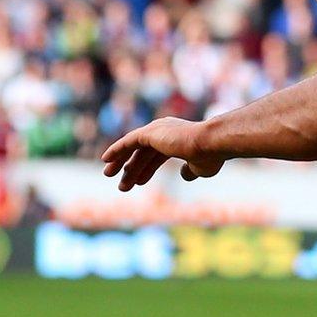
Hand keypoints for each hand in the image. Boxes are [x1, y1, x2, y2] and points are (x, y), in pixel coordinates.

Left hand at [100, 117, 223, 189]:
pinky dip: (116, 149)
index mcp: (177, 138)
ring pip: (133, 148)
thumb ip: (190, 171)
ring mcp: (157, 130)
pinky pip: (127, 142)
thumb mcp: (200, 168)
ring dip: (121, 163)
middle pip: (143, 153)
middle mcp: (165, 131)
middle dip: (132, 169)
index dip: (147, 170)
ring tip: (108, 176)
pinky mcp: (149, 133)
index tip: (140, 183)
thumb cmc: (210, 156)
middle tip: (123, 185)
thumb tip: (184, 175)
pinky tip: (105, 160)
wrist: (211, 144)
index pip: (157, 155)